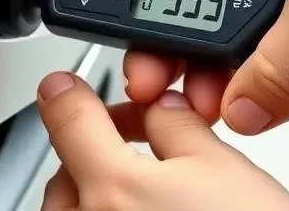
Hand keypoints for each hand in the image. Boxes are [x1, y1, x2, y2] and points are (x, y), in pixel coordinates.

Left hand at [36, 72, 288, 210]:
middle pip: (66, 169)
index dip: (66, 93)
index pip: (66, 116)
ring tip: (152, 200)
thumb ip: (177, 127)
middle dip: (98, 152)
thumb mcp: (224, 171)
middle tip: (144, 148)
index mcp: (111, 188)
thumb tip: (160, 112)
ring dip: (97, 195)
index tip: (64, 89)